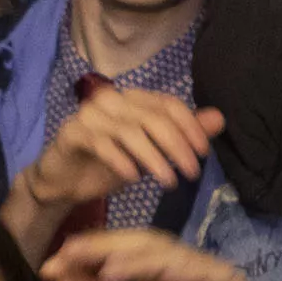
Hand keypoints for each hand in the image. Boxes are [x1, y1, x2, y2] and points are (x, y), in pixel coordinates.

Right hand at [4, 90, 225, 256]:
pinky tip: (134, 178)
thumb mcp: (151, 153)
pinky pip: (101, 143)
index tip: (204, 153)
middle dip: (177, 146)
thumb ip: (181, 135)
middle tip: (192, 173)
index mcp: (133, 98)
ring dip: (154, 158)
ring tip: (169, 182)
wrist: (62, 180)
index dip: (190, 126)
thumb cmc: (108, 164)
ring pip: (130, 131)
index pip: (168, 104)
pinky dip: (121, 160)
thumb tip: (219, 118)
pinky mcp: (72, 133)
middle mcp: (112, 99)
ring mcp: (90, 114)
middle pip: (152, 117)